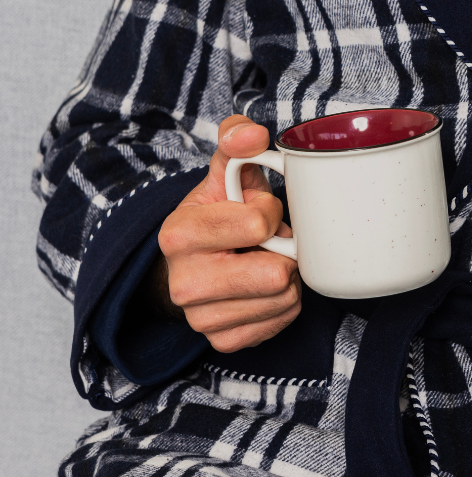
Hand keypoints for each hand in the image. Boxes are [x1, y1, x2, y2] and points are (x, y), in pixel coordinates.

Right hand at [154, 114, 300, 351]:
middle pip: (276, 273)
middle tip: (266, 240)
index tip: (254, 210)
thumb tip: (254, 134)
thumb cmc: (217, 212)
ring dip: (287, 274)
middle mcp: (184, 284)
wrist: (193, 264)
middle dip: (282, 249)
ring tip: (264, 259)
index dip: (269, 211)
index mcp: (178, 235)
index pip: (259, 224)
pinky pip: (283, 320)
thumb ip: (237, 140)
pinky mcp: (223, 342)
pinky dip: (284, 300)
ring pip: (285, 297)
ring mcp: (202, 320)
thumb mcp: (223, 171)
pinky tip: (264, 285)